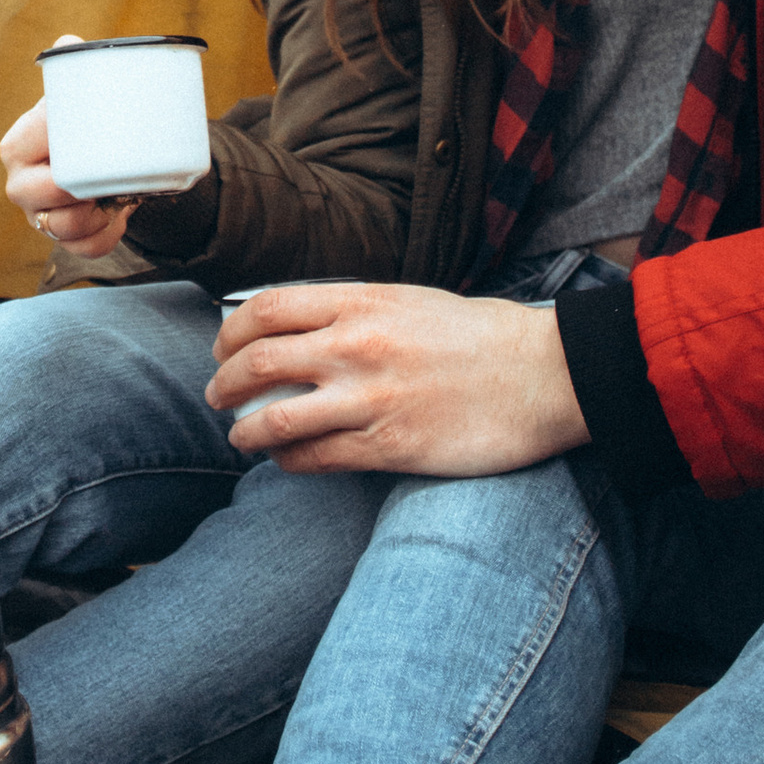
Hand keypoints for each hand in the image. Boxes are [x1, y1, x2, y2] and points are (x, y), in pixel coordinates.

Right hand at [0, 59, 135, 261]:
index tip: (92, 139)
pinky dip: (104, 237)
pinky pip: (81, 249)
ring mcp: (39, 215)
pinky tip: (116, 220)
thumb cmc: (83, 121)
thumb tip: (67, 44)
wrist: (101, 156)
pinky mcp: (62, 239)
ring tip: (120, 198)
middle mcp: (20, 184)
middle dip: (78, 191)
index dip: (60, 148)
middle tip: (112, 177)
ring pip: (62, 228)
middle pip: (41, 196)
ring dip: (95, 218)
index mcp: (17, 145)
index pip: (27, 148)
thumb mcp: (76, 93)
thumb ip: (72, 65)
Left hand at [209, 283, 588, 476]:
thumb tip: (300, 330)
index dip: (231, 332)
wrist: (544, 375)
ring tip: (240, 437)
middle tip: (219, 396)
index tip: (224, 348)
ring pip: (273, 421)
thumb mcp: (410, 300)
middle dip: (224, 384)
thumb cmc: (482, 336)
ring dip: (244, 433)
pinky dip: (287, 462)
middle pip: (256, 364)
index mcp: (361, 301)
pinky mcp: (389, 446)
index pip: (265, 309)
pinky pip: (314, 460)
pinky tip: (287, 461)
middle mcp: (355, 346)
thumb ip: (353, 311)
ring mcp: (370, 398)